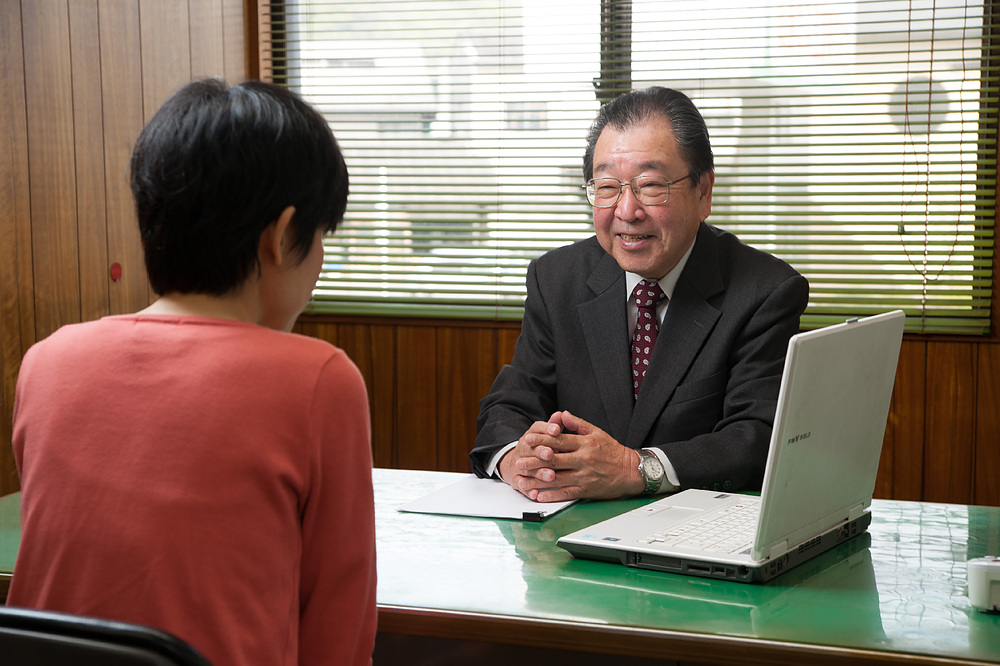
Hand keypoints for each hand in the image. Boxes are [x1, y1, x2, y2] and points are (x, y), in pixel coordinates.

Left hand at [500, 410, 644, 501]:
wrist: (631, 471)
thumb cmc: (613, 451)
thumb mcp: (597, 432)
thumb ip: (577, 424)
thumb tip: (562, 414)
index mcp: (585, 444)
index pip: (559, 440)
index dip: (542, 439)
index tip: (527, 439)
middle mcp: (583, 460)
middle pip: (554, 460)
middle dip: (534, 461)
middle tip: (518, 461)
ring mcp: (584, 476)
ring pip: (557, 478)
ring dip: (537, 480)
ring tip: (522, 481)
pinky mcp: (586, 490)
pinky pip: (566, 493)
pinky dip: (552, 495)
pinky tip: (539, 496)